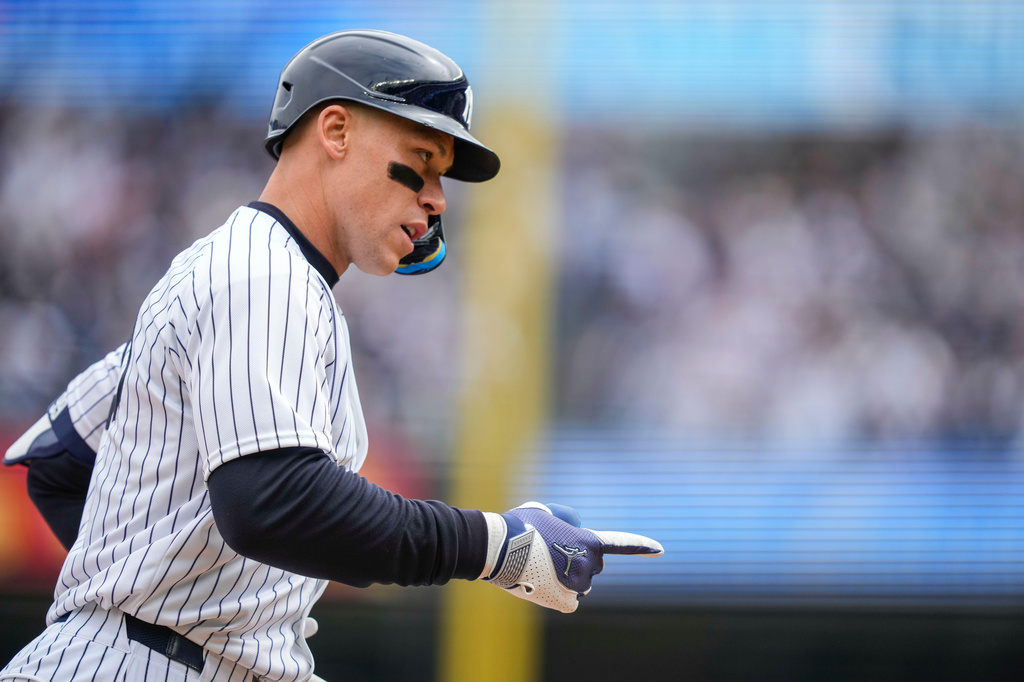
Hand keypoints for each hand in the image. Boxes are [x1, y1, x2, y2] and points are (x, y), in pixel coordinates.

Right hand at [481, 502, 662, 612]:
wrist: (498, 548)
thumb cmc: (519, 525)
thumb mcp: (545, 511)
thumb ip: (566, 519)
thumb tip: (572, 529)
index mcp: (588, 540)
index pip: (623, 544)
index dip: (642, 546)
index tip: (661, 550)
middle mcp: (590, 564)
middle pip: (591, 566)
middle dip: (577, 561)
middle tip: (549, 553)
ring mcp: (579, 585)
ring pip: (579, 585)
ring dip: (565, 578)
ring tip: (539, 566)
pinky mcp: (565, 601)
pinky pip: (570, 602)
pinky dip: (559, 596)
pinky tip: (543, 584)